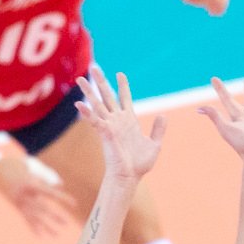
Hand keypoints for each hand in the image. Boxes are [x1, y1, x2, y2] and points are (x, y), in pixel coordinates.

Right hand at [0, 151, 77, 237]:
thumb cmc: (16, 166)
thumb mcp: (31, 169)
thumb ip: (46, 178)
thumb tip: (60, 186)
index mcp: (30, 183)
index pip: (50, 192)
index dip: (62, 198)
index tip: (74, 204)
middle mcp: (24, 195)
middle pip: (42, 208)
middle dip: (54, 216)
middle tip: (66, 223)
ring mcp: (19, 202)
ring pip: (34, 217)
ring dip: (46, 226)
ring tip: (57, 235)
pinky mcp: (16, 206)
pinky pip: (25, 218)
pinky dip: (33, 228)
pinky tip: (40, 236)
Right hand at [75, 67, 165, 182]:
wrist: (130, 177)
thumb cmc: (140, 164)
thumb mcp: (154, 144)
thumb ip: (158, 129)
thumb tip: (163, 115)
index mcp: (129, 121)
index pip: (125, 98)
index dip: (123, 86)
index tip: (120, 73)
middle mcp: (117, 121)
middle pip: (107, 96)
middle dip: (101, 81)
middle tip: (94, 67)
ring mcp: (110, 126)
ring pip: (98, 104)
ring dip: (89, 92)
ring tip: (80, 79)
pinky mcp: (105, 134)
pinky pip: (95, 121)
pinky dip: (87, 113)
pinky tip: (79, 104)